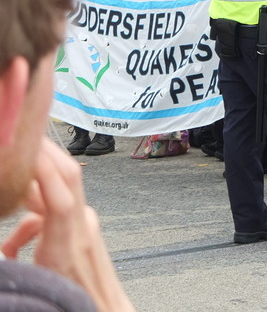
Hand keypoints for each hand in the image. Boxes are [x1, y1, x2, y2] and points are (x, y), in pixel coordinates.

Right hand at [1, 139, 135, 311]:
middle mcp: (82, 229)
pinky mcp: (84, 231)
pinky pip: (57, 211)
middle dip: (42, 154)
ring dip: (27, 196)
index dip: (44, 168)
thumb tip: (2, 254)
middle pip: (66, 177)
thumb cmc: (74, 302)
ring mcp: (86, 227)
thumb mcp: (38, 281)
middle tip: (19, 142)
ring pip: (57, 193)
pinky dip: (31, 220)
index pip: (60, 195)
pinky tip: (13, 247)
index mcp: (68, 246)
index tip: (27, 145)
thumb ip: (14, 262)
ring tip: (7, 223)